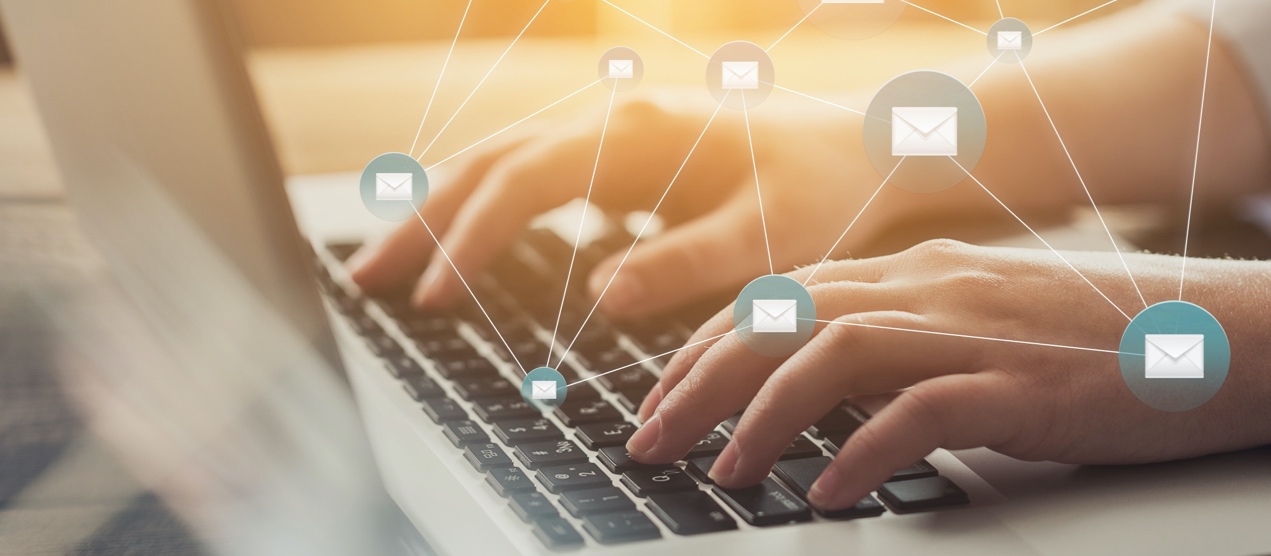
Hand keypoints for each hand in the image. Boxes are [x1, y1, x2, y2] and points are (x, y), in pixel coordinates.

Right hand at [348, 92, 909, 318]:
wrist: (859, 145)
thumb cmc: (820, 189)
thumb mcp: (767, 237)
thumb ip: (685, 264)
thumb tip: (601, 296)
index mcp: (634, 132)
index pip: (522, 181)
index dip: (470, 241)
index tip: (433, 300)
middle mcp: (608, 117)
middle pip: (488, 163)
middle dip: (423, 221)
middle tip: (364, 280)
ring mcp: (607, 128)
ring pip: (498, 161)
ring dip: (439, 209)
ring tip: (385, 263)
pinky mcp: (615, 150)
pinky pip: (527, 172)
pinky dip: (480, 205)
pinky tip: (456, 239)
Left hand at [625, 240, 1270, 510]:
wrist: (1221, 335)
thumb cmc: (1099, 337)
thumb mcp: (983, 318)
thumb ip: (907, 338)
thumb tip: (824, 391)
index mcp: (917, 269)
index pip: (781, 298)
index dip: (707, 347)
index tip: (662, 396)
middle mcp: (932, 287)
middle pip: (782, 321)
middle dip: (698, 382)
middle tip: (650, 440)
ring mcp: (975, 330)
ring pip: (832, 356)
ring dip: (761, 416)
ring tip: (724, 471)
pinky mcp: (1022, 385)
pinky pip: (921, 412)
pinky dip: (863, 451)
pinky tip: (830, 491)